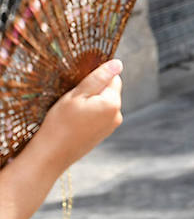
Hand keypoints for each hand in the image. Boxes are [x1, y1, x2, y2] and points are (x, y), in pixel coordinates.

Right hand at [29, 60, 123, 175]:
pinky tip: (75, 122)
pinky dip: (89, 114)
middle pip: (109, 91)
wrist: (51, 155)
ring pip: (103, 103)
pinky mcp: (104, 134)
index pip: (113, 78)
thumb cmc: (60, 123)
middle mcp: (117, 115)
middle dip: (94, 91)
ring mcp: (112, 126)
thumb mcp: (76, 95)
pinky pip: (100, 116)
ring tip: (72, 113)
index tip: (79, 87)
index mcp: (113, 103)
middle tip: (73, 101)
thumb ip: (99, 78)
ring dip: (91, 103)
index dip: (96, 78)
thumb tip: (118, 63)